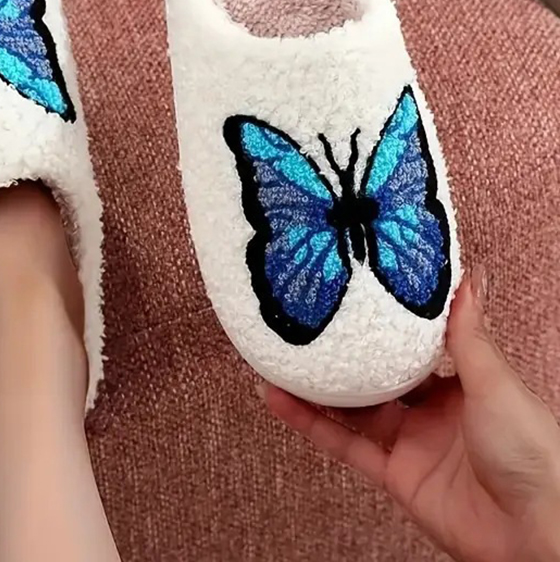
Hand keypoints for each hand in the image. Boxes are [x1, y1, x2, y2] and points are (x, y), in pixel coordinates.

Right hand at [261, 269, 559, 561]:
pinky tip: (279, 401)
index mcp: (464, 384)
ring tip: (278, 358)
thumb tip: (470, 276)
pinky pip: (344, 445)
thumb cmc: (533, 454)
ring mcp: (412, 443)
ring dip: (315, 388)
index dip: (386, 324)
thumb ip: (469, 334)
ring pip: (353, 409)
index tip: (357, 295)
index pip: (416, 346)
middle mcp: (434, 412)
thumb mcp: (495, 381)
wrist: (533, 535)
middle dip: (343, 354)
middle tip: (308, 324)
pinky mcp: (394, 475)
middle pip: (377, 376)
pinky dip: (310, 424)